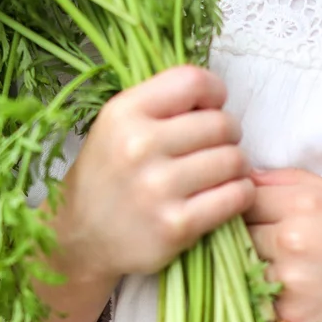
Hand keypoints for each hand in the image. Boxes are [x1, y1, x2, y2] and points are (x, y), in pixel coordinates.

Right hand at [39, 66, 252, 321]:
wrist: (80, 240)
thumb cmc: (107, 178)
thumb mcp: (116, 127)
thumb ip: (159, 105)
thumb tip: (214, 95)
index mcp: (124, 113)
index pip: (192, 81)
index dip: (214, 92)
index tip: (211, 108)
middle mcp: (139, 146)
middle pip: (221, 124)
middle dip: (229, 135)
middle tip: (217, 149)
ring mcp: (158, 188)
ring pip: (234, 160)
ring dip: (237, 167)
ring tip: (221, 174)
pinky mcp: (177, 225)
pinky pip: (237, 196)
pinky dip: (241, 194)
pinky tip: (225, 196)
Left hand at [247, 169, 321, 321]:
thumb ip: (290, 180)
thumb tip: (245, 175)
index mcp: (302, 203)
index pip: (242, 199)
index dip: (244, 208)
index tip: (256, 218)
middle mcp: (290, 239)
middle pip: (236, 233)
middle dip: (245, 238)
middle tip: (268, 245)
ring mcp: (287, 279)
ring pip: (242, 268)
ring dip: (253, 269)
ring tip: (286, 271)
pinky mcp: (289, 314)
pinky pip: (258, 300)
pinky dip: (267, 297)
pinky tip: (293, 294)